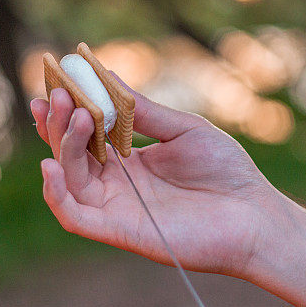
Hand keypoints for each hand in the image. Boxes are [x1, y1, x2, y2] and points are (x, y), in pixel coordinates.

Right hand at [30, 81, 283, 276]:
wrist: (254, 214)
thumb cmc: (226, 170)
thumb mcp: (183, 129)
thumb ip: (142, 110)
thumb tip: (108, 75)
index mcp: (130, 160)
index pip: (87, 133)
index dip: (69, 109)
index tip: (58, 79)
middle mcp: (117, 184)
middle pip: (71, 153)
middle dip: (59, 122)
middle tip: (56, 93)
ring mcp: (117, 208)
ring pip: (69, 179)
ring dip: (62, 147)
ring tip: (75, 116)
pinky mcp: (121, 230)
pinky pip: (76, 217)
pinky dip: (57, 194)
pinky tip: (51, 165)